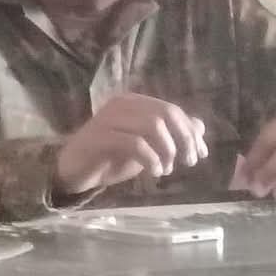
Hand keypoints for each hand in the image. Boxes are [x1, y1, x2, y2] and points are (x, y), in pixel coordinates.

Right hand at [54, 93, 208, 194]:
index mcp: (135, 102)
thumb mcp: (148, 148)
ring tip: (167, 170)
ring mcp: (110, 118)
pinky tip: (155, 173)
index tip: (201, 154)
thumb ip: (172, 135)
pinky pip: (134, 143)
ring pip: (152, 125)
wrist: (75, 171)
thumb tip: (200, 126)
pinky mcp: (100, 136)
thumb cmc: (111, 158)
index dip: (190, 131)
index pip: (171, 110)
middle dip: (183, 139)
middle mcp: (123, 104)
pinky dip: (151, 159)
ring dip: (167, 150)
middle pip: (165, 114)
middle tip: (188, 162)